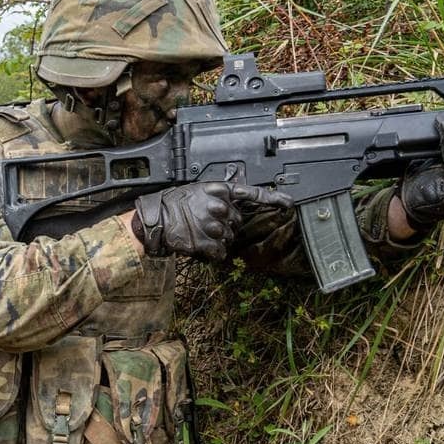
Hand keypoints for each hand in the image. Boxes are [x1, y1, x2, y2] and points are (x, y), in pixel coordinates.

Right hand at [133, 182, 294, 259]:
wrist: (155, 219)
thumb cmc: (173, 204)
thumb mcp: (197, 191)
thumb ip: (219, 196)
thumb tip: (235, 204)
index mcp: (218, 191)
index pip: (250, 193)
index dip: (272, 199)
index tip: (288, 203)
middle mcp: (219, 206)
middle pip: (238, 221)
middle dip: (227, 224)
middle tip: (207, 223)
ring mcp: (213, 225)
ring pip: (229, 238)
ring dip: (218, 239)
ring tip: (199, 233)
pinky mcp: (206, 242)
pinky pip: (220, 252)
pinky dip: (213, 252)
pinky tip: (200, 245)